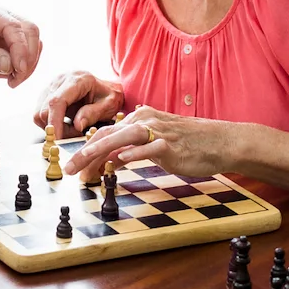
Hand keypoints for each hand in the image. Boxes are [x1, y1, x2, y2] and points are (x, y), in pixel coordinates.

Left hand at [0, 4, 41, 88]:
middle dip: (28, 58)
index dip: (21, 48)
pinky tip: (5, 77)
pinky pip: (26, 56)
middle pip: (30, 32)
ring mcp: (6, 32)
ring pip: (32, 44)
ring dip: (27, 66)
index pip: (14, 26)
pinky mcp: (8, 46)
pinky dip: (22, 69)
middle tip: (16, 79)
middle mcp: (0, 17)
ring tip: (10, 81)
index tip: (19, 69)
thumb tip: (11, 64)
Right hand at [33, 70, 123, 136]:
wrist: (106, 88)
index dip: (55, 122)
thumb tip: (77, 125)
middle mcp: (60, 80)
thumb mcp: (109, 106)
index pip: (57, 101)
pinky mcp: (46, 94)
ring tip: (73, 128)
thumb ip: (93, 114)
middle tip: (76, 133)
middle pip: (45, 109)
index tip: (58, 140)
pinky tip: (66, 124)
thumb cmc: (109, 96)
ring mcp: (51, 86)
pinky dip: (52, 123)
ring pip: (40, 113)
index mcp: (77, 80)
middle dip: (57, 128)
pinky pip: (41, 113)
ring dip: (54, 127)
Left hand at [63, 106, 237, 180]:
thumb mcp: (155, 145)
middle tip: (68, 169)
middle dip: (84, 153)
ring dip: (98, 153)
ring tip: (83, 166)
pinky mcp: (170, 145)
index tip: (74, 165)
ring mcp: (157, 131)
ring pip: (121, 139)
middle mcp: (144, 121)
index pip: (105, 133)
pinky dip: (132, 153)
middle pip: (106, 135)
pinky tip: (118, 161)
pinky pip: (147, 148)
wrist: (220, 141)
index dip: (86, 149)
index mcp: (139, 119)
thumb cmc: (188, 144)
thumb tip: (109, 162)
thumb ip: (131, 151)